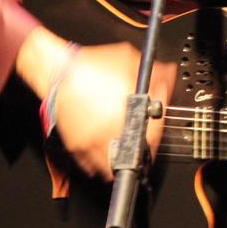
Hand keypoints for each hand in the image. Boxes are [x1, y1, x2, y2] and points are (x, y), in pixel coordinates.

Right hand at [44, 42, 172, 179]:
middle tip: (145, 144)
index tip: (157, 125)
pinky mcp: (76, 147)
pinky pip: (91, 165)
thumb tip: (169, 76)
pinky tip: (105, 150)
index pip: (154, 133)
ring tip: (126, 151)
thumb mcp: (128, 60)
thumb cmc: (90, 65)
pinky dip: (99, 162)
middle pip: (135, 156)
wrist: (57, 70)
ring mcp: (92, 143)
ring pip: (113, 167)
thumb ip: (154, 72)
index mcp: (127, 113)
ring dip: (122, 161)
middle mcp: (110, 131)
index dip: (159, 128)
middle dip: (142, 150)